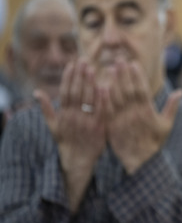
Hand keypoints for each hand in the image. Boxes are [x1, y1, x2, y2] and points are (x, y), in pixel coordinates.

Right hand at [35, 59, 105, 211]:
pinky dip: (102, 99)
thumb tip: (36, 92)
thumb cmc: (66, 141)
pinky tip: (104, 86)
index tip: (72, 64)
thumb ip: (46, 109)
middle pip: (76, 93)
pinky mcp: (99, 128)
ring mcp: (86, 122)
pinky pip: (101, 111)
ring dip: (90, 83)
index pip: (65, 92)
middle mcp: (74, 117)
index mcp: (63, 115)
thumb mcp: (53, 126)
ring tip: (92, 69)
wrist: (78, 161)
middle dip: (79, 76)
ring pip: (88, 100)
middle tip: (84, 61)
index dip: (68, 77)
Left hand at [102, 61, 181, 174]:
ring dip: (113, 82)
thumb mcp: (166, 125)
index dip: (137, 76)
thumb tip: (181, 91)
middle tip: (118, 59)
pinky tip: (100, 87)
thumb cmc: (155, 142)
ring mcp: (122, 120)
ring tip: (109, 68)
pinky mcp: (112, 126)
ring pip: (116, 98)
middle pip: (127, 90)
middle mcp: (134, 114)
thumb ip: (172, 107)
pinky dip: (104, 98)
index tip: (133, 63)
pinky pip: (107, 110)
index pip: (141, 90)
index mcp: (147, 112)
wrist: (141, 161)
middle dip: (123, 74)